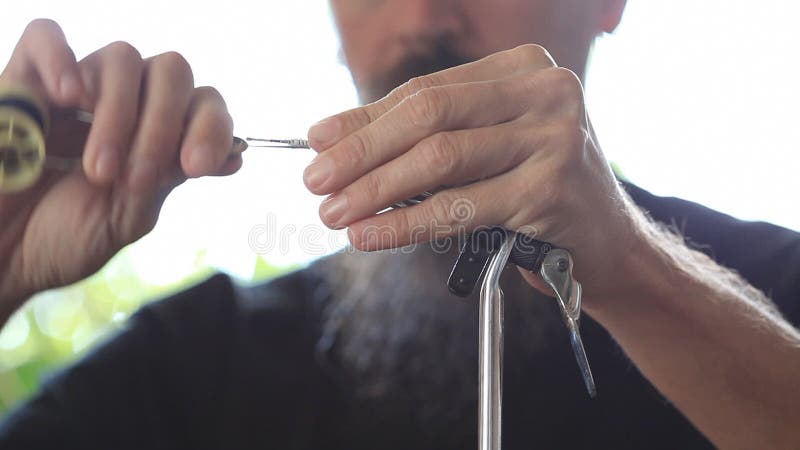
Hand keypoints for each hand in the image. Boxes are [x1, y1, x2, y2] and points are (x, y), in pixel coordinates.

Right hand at [0, 19, 238, 318]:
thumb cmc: (60, 240)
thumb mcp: (125, 217)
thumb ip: (168, 179)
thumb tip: (233, 157)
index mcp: (157, 134)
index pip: (203, 103)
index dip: (211, 126)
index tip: (198, 166)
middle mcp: (125, 104)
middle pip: (171, 71)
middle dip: (164, 125)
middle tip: (135, 179)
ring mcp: (75, 90)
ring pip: (120, 59)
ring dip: (120, 114)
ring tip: (97, 170)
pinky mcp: (22, 82)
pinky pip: (44, 35)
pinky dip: (62, 58)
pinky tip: (69, 98)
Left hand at [303, 44, 650, 303]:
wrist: (605, 241)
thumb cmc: (535, 189)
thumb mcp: (483, 148)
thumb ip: (421, 136)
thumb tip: (331, 137)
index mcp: (522, 68)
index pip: (426, 91)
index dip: (364, 118)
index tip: (318, 142)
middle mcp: (544, 91)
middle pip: (428, 116)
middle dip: (362, 151)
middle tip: (315, 181)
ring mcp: (554, 136)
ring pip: (440, 158)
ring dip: (375, 189)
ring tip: (334, 212)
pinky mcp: (551, 187)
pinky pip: (460, 206)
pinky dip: (406, 223)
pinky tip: (370, 235)